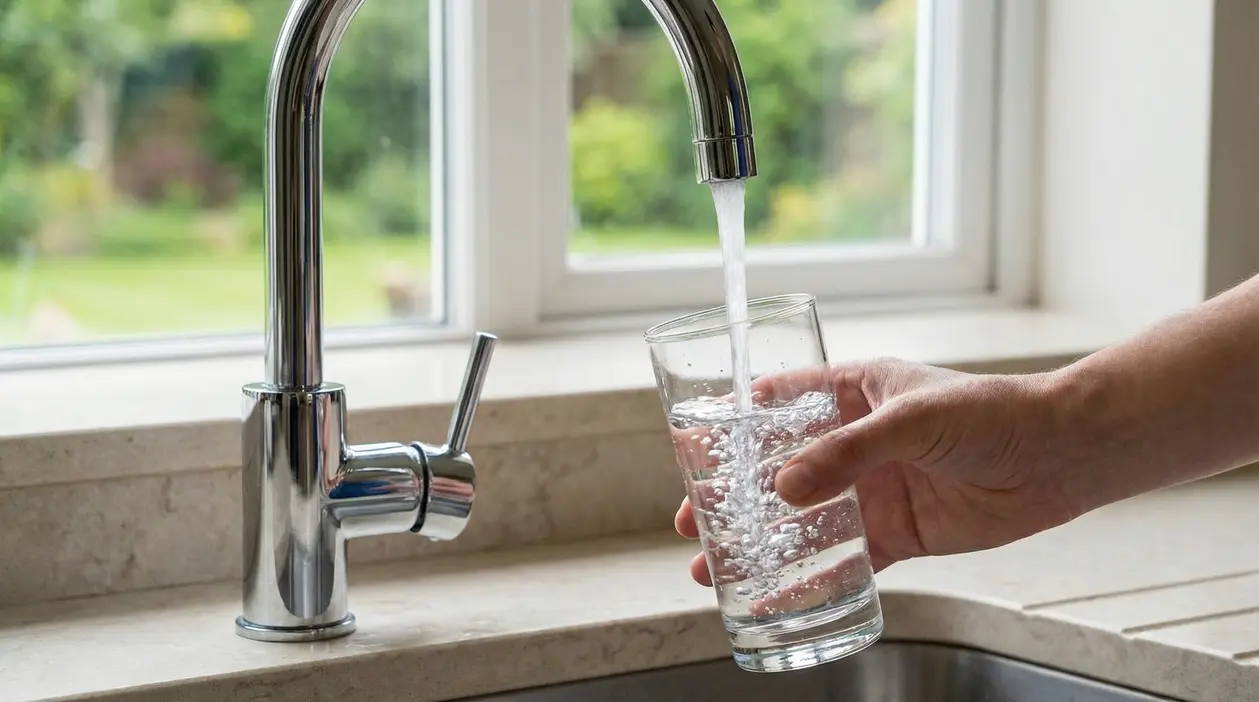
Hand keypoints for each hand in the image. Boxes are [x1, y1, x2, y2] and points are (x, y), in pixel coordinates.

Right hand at [674, 358, 1079, 586]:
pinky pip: (844, 560)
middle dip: (733, 495)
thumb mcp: (910, 419)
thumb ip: (847, 453)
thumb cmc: (990, 413)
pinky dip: (809, 579)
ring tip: (714, 566)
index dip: (734, 424)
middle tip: (692, 518)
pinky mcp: (896, 532)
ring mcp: (873, 489)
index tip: (692, 446)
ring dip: (760, 542)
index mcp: (853, 393)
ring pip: (801, 520)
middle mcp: (855, 442)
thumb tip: (785, 489)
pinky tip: (775, 595)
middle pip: (778, 469)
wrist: (1058, 456)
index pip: (779, 403)